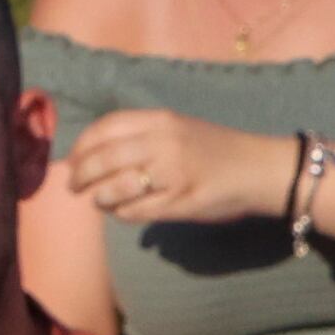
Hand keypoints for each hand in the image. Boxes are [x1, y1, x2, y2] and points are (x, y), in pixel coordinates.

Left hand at [58, 108, 297, 228]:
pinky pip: (138, 211)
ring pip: (115, 188)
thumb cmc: (216, 150)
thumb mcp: (178, 129)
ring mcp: (174, 173)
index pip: (104, 129)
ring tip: (100, 201)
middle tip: (74, 187)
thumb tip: (91, 154)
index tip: (72, 160)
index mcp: (160, 120)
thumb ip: (140, 136)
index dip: (81, 147)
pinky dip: (123, 214)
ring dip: (100, 198)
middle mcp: (164, 143)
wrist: (263, 169)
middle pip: (102, 160)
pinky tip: (124, 212)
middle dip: (80, 176)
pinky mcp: (183, 201)